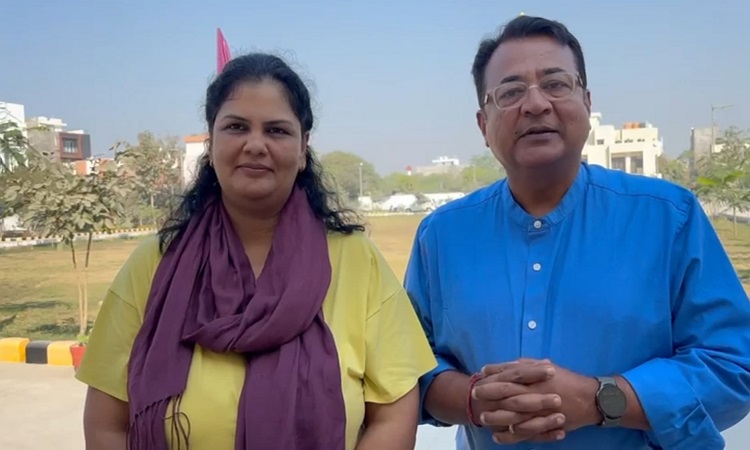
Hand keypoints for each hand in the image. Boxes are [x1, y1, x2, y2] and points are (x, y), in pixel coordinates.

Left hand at [483, 360, 599, 444]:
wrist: (591, 399)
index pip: (511, 376)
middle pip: (509, 396)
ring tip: (483, 418)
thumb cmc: (566, 380)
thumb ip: (524, 365)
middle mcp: (537, 395)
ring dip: (497, 417)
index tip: (479, 376)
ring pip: (514, 417)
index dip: (493, 377)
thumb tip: (505, 365)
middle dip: (490, 396)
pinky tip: (498, 436)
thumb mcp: (545, 367)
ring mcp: (541, 413)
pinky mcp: (545, 426)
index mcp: (537, 379)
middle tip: (475, 395)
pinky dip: (510, 436)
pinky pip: (524, 434)